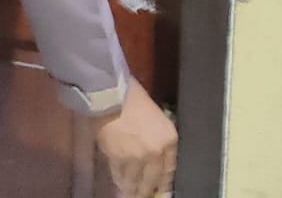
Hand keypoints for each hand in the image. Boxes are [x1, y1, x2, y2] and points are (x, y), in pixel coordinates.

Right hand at [93, 78, 176, 196]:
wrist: (111, 93)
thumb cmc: (133, 98)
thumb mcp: (156, 118)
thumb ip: (157, 140)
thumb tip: (154, 160)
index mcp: (170, 140)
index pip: (169, 172)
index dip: (163, 185)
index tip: (159, 192)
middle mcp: (157, 153)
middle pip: (153, 181)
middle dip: (147, 191)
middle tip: (143, 195)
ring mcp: (138, 159)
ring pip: (135, 183)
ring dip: (132, 190)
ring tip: (129, 194)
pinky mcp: (118, 160)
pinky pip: (120, 177)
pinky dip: (119, 182)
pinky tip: (119, 185)